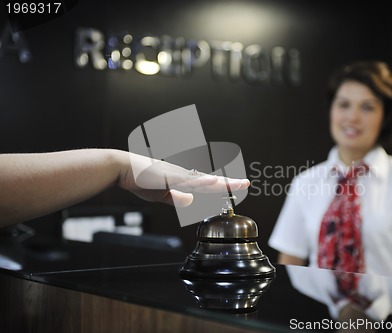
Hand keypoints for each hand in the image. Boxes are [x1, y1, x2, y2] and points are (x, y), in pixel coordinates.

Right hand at [116, 151, 249, 206]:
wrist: (123, 168)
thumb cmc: (140, 179)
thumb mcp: (162, 195)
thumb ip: (176, 199)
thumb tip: (191, 203)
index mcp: (183, 180)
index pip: (207, 185)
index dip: (222, 187)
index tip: (236, 188)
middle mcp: (184, 176)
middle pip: (211, 181)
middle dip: (230, 183)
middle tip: (246, 183)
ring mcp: (178, 175)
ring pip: (204, 180)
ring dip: (221, 183)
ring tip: (238, 183)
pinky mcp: (169, 177)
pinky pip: (188, 180)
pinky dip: (201, 181)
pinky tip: (213, 181)